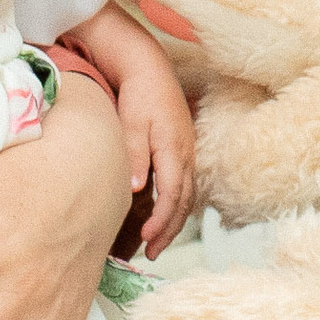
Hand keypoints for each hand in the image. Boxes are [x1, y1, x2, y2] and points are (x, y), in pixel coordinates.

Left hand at [62, 3, 197, 253]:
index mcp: (174, 149)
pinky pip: (184, 185)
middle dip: (169, 231)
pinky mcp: (182, 149)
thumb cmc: (138, 92)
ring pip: (187, 196)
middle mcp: (186, 153)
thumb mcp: (131, 123)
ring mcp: (187, 151)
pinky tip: (162, 216)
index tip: (145, 240)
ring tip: (155, 244)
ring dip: (173, 222)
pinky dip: (175, 205)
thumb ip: (134, 156)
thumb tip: (134, 190)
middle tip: (151, 254)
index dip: (161, 221)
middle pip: (184, 202)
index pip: (172, 195)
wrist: (148, 66)